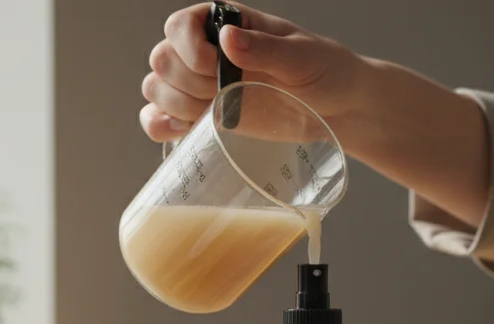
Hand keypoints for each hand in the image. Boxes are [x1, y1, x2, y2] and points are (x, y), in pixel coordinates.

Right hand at [140, 3, 366, 142]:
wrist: (337, 108)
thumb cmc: (324, 71)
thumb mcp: (302, 57)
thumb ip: (265, 48)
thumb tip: (227, 38)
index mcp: (225, 23)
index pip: (179, 26)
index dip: (188, 48)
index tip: (216, 67)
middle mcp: (205, 51)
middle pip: (162, 60)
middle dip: (187, 83)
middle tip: (227, 93)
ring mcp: (199, 86)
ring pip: (156, 89)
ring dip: (178, 105)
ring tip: (218, 114)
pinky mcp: (201, 117)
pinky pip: (158, 120)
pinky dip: (161, 126)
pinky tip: (183, 130)